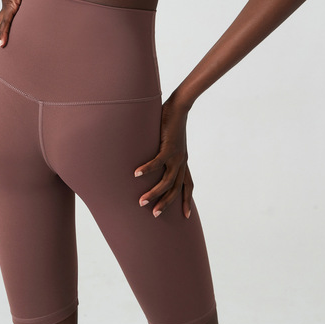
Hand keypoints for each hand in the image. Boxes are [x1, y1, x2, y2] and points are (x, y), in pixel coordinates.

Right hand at [134, 97, 192, 219]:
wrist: (180, 107)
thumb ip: (164, 150)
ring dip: (155, 193)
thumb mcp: (170, 141)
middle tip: (154, 214)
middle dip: (166, 203)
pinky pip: (157, 163)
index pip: (188, 185)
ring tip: (142, 202)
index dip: (188, 200)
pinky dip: (147, 169)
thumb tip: (153, 154)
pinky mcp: (169, 147)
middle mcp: (181, 161)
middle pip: (176, 189)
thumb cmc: (172, 121)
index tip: (186, 216)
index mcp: (183, 161)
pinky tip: (136, 174)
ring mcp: (176, 155)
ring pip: (167, 181)